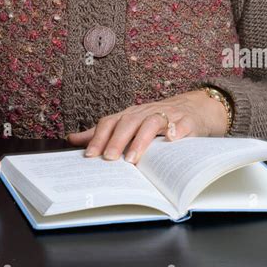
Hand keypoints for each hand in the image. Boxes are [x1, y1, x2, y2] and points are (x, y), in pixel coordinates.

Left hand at [66, 90, 228, 164]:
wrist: (193, 108)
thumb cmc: (157, 119)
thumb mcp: (128, 123)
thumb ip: (103, 132)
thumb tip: (73, 139)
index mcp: (130, 115)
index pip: (111, 122)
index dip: (99, 137)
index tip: (89, 155)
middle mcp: (145, 113)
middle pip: (128, 122)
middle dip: (117, 140)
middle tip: (109, 159)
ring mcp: (167, 115)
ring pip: (151, 123)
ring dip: (141, 140)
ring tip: (134, 158)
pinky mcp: (186, 121)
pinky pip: (182, 125)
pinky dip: (176, 131)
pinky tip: (172, 140)